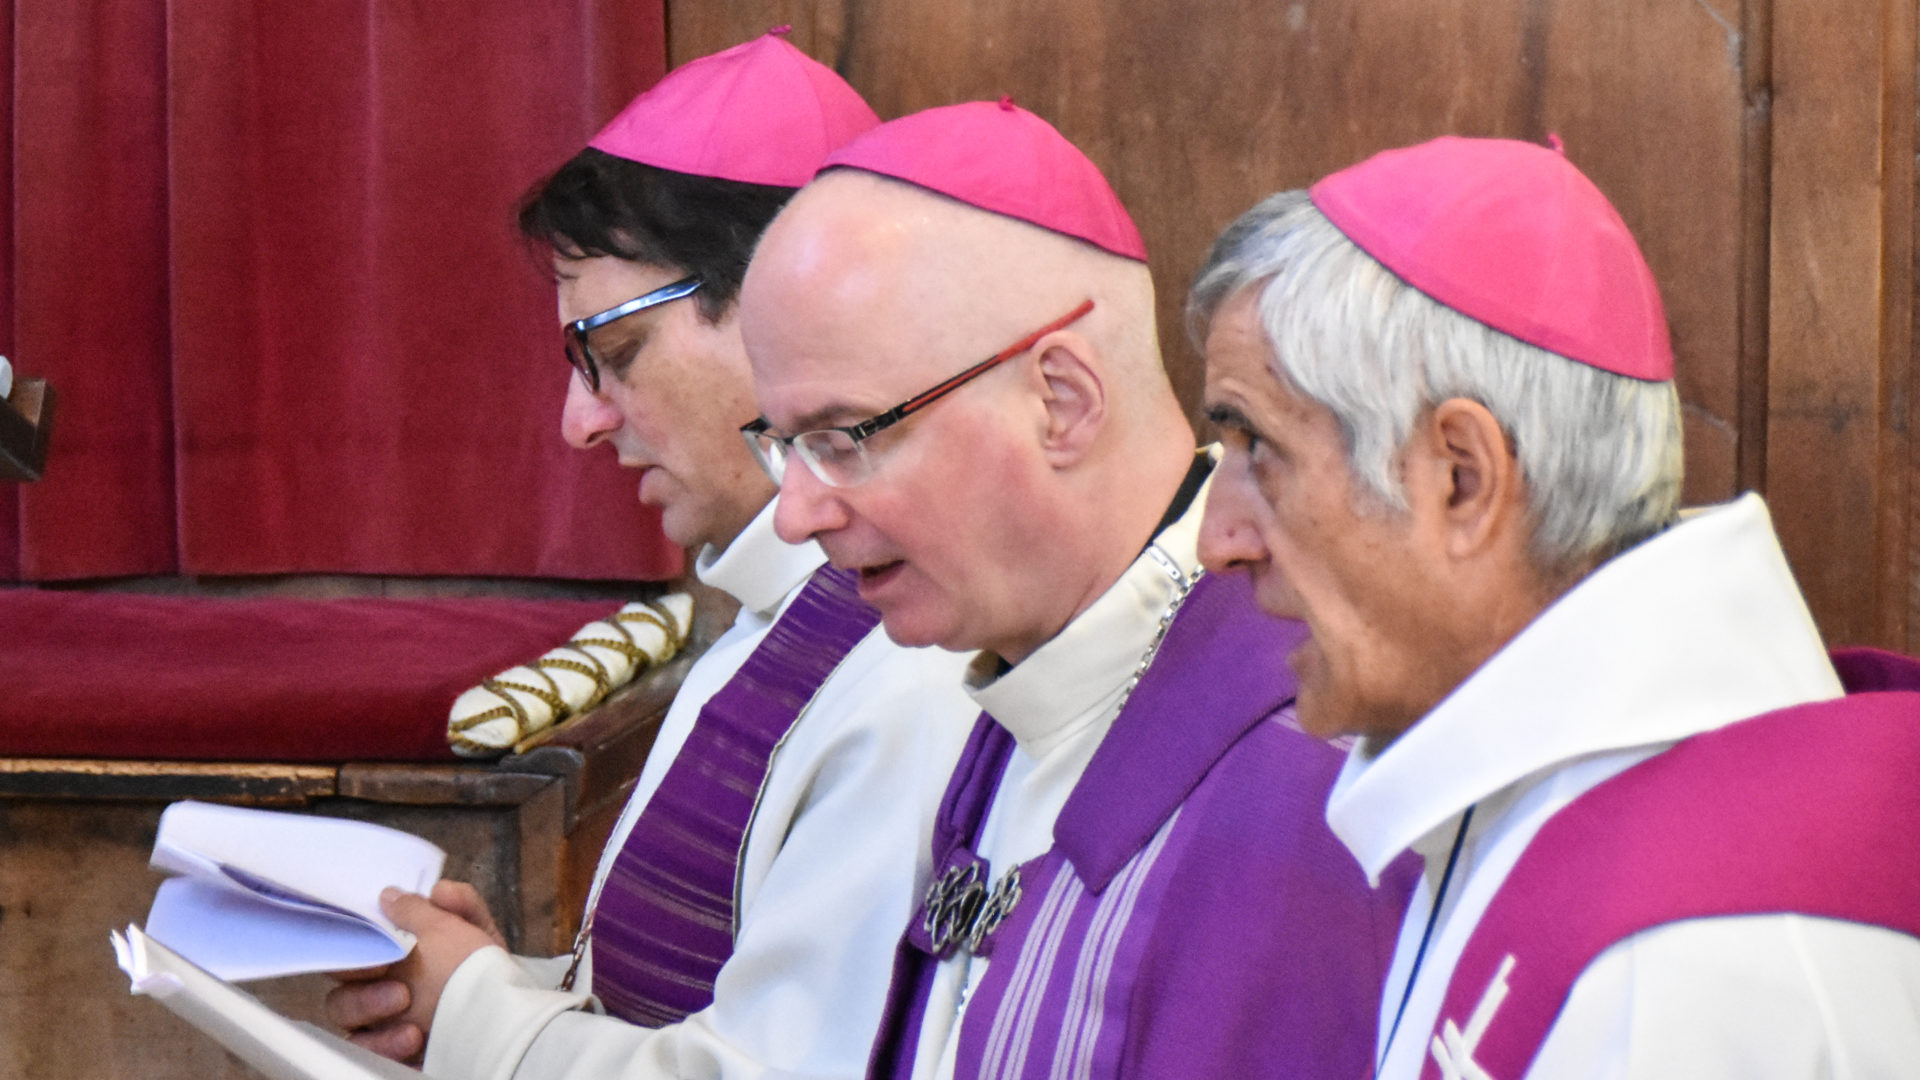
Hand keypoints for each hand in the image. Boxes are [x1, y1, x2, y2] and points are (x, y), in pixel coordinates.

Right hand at [324, 880, 506, 1061]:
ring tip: (403, 1000)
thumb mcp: (470, 927)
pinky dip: (383, 1042)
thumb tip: (393, 894)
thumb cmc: (483, 970)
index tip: (369, 934)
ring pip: (343, 1009)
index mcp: (396, 947)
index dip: (351, 933)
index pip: (353, 937)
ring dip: (368, 1004)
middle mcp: (382, 980)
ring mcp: (381, 1017)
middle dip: (355, 969)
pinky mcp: (386, 1049)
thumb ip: (437, 905)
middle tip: (383, 967)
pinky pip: (364, 1046)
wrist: (504, 1021)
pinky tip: (412, 1037)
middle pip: (340, 972)